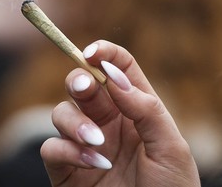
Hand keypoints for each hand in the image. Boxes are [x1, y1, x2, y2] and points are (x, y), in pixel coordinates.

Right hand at [41, 40, 199, 185]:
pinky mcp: (66, 168)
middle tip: (85, 88)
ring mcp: (85, 143)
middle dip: (79, 81)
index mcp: (135, 109)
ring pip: (60, 112)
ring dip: (74, 122)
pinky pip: (50, 148)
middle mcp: (107, 121)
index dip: (104, 53)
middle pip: (82, 84)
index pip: (117, 68)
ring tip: (97, 142)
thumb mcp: (171, 148)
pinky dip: (66, 151)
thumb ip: (146, 109)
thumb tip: (113, 76)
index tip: (92, 53)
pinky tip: (93, 165)